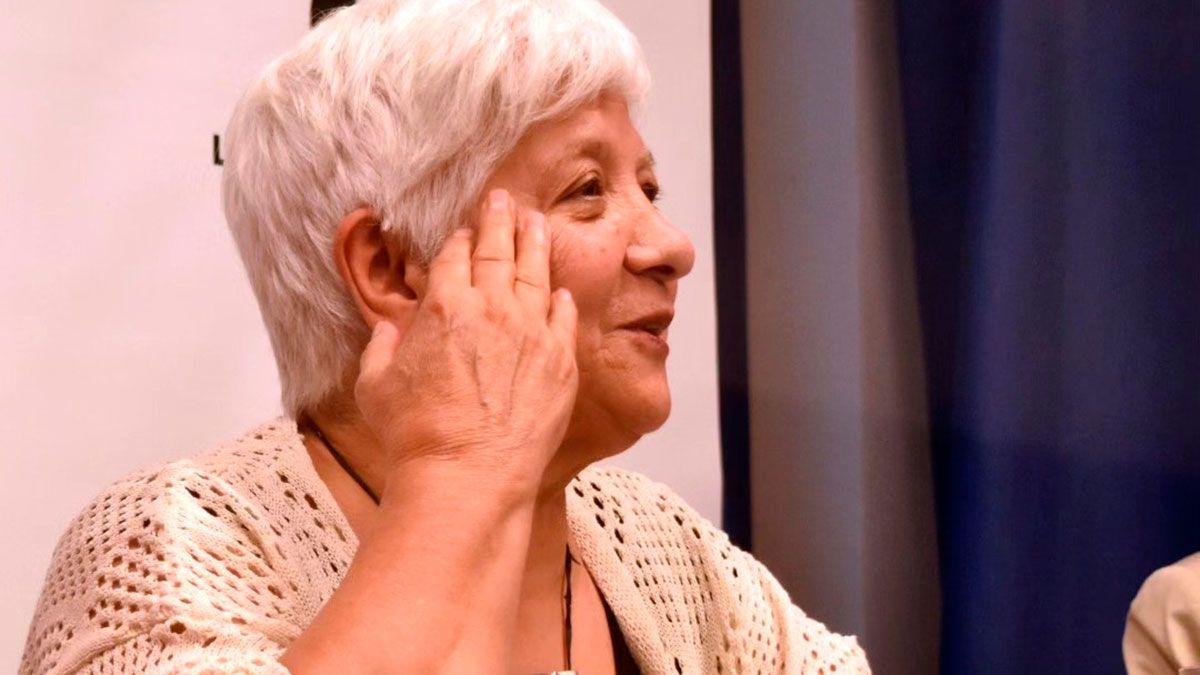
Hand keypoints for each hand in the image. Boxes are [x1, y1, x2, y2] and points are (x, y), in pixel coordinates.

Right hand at [354, 189, 577, 495]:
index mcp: (443, 306)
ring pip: (536, 274)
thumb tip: (385, 332)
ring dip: (535, 243)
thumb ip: (381, 349)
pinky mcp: (560, 361)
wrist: (467, 476)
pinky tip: (560, 291)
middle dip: (500, 219)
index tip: (464, 232)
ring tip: (537, 222)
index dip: (459, 240)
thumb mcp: (375, 386)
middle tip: (505, 199)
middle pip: (498, 250)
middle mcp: (491, 308)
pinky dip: (559, 300)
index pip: (454, 257)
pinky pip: (563, 318)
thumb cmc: (416, 436)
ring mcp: (531, 332)